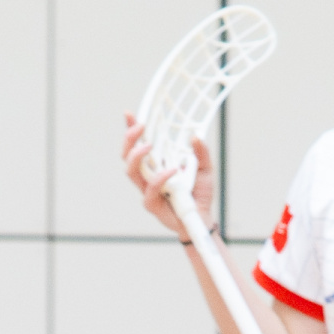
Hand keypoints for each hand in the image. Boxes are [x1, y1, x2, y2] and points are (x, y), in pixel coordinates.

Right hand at [120, 114, 212, 235]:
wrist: (202, 218)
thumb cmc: (199, 194)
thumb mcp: (205, 168)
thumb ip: (202, 152)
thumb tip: (196, 137)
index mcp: (156, 163)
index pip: (139, 144)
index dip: (131, 129)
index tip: (130, 114)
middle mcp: (148, 175)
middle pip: (128, 155)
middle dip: (130, 139)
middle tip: (140, 126)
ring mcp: (147, 189)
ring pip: (131, 171)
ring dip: (137, 156)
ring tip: (148, 145)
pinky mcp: (152, 204)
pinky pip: (150, 190)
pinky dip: (160, 178)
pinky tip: (172, 171)